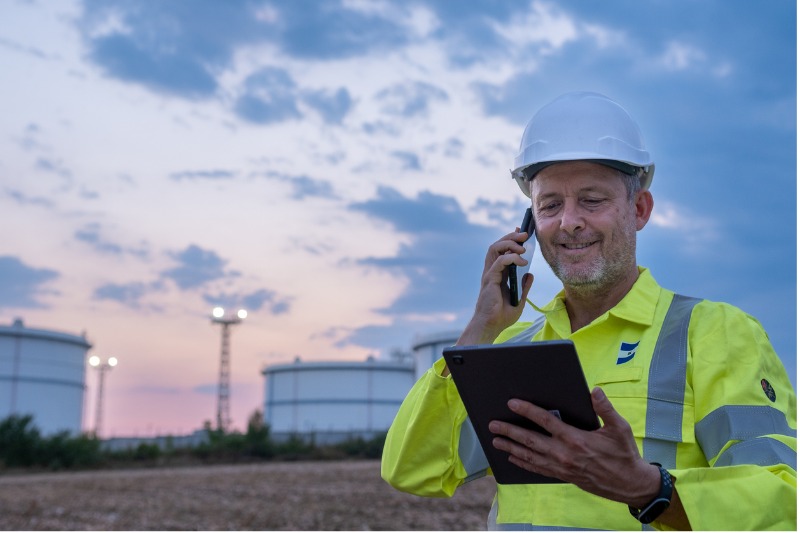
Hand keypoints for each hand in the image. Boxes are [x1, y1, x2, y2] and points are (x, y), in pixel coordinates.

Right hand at [456, 229, 533, 345]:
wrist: (491, 326)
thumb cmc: (501, 316)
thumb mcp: (519, 300)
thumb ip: (524, 286)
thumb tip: (530, 274)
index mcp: (498, 275)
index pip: (502, 251)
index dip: (511, 240)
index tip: (522, 233)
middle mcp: (492, 271)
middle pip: (497, 245)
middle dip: (511, 237)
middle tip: (525, 235)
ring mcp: (489, 274)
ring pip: (495, 248)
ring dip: (510, 243)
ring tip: (523, 247)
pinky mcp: (490, 278)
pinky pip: (500, 261)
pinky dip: (511, 257)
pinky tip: (522, 262)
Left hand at [488, 387, 659, 507]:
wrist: (628, 484)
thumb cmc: (624, 454)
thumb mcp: (620, 428)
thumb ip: (605, 408)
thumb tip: (594, 391)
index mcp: (575, 438)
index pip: (545, 421)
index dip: (527, 411)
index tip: (512, 403)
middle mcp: (564, 453)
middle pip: (530, 440)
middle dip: (509, 431)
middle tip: (492, 424)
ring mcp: (561, 467)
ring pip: (530, 456)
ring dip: (510, 447)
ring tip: (495, 441)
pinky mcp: (562, 475)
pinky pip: (537, 469)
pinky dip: (523, 463)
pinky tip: (513, 458)